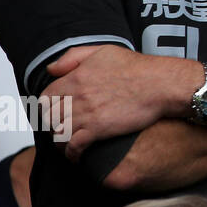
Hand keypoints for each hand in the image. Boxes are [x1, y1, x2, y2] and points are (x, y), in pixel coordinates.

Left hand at [42, 45, 170, 160]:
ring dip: (60, 140)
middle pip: (49, 117)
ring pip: (58, 133)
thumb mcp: (103, 51)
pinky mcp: (99, 129)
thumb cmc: (138, 68)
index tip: (54, 110)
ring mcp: (86, 114)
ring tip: (65, 143)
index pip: (46, 97)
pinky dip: (72, 153)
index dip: (48, 106)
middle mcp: (77, 96)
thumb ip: (73, 57)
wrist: (161, 84)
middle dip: (52, 124)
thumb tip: (52, 69)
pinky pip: (74, 146)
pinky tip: (76, 156)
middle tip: (59, 128)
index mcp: (76, 77)